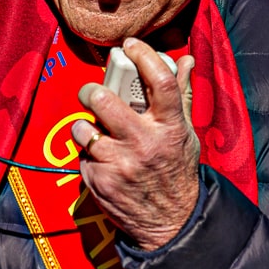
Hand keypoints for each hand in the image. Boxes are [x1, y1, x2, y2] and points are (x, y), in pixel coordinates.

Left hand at [69, 39, 200, 249]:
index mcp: (170, 127)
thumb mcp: (186, 134)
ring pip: (82, 128)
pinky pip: (81, 155)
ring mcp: (120, 164)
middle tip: (92, 93)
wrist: (171, 222)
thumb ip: (181, 95)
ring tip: (95, 132)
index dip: (143, 55)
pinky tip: (103, 160)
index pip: (160, 81)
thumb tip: (185, 60)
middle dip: (91, 90)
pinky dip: (88, 154)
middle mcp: (145, 143)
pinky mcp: (99, 181)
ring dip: (84, 127)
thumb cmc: (177, 170)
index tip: (131, 45)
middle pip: (104, 100)